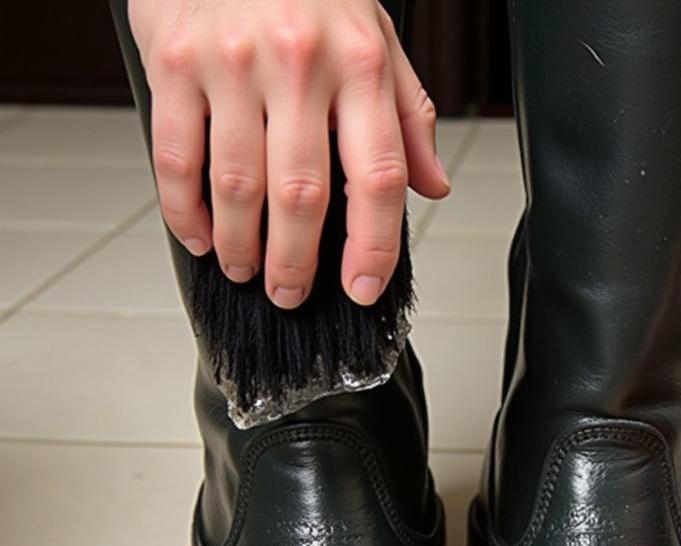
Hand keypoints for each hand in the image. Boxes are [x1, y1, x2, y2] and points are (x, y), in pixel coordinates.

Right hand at [128, 0, 449, 307]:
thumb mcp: (378, 42)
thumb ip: (408, 118)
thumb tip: (433, 186)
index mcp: (360, 66)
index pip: (377, 178)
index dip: (373, 247)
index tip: (362, 287)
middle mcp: (298, 63)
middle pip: (302, 196)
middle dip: (296, 264)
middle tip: (290, 294)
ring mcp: (231, 61)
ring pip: (236, 186)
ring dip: (241, 247)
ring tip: (245, 269)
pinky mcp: (174, 59)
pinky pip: (175, 155)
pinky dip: (184, 211)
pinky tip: (199, 234)